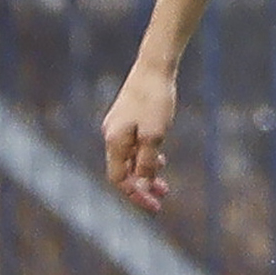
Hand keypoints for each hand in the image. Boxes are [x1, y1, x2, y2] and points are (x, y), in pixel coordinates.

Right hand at [101, 62, 179, 213]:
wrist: (154, 68)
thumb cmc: (155, 100)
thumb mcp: (155, 135)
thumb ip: (147, 162)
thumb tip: (142, 187)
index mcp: (114, 141)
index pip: (119, 179)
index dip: (135, 195)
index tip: (155, 206)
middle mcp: (112, 136)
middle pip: (123, 171)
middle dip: (141, 187)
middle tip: (162, 199)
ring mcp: (118, 127)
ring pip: (129, 159)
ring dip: (145, 173)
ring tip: (164, 185)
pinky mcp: (127, 120)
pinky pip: (133, 146)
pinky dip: (145, 158)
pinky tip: (160, 160)